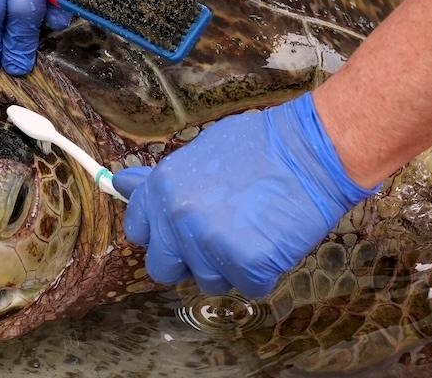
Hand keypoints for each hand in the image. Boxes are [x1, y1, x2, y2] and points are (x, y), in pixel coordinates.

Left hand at [113, 94, 376, 298]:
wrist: (311, 150)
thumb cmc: (260, 145)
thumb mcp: (198, 151)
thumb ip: (160, 178)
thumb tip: (120, 183)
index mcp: (161, 189)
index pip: (138, 232)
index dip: (161, 235)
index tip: (179, 232)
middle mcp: (176, 218)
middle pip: (163, 268)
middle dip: (189, 261)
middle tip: (220, 238)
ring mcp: (209, 243)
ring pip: (207, 282)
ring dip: (229, 267)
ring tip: (253, 231)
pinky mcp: (246, 264)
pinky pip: (248, 287)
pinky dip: (263, 273)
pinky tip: (273, 240)